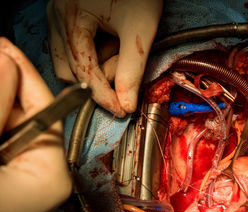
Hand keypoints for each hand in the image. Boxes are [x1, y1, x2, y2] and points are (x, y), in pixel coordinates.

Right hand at [0, 38, 71, 211]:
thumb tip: (5, 61)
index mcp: (52, 175)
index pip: (45, 108)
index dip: (19, 72)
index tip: (1, 47)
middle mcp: (46, 181)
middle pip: (24, 117)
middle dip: (1, 90)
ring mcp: (24, 188)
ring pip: (8, 130)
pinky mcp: (8, 191)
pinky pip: (3, 147)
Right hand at [47, 0, 162, 116]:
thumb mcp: (139, 30)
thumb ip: (132, 70)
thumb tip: (126, 103)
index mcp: (71, 18)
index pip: (83, 72)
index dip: (103, 96)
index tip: (121, 110)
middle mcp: (57, 18)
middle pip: (70, 69)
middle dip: (99, 79)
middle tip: (124, 74)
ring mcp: (58, 16)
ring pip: (68, 60)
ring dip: (94, 67)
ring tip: (119, 54)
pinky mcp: (66, 15)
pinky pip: (71, 46)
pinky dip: (91, 54)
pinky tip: (111, 44)